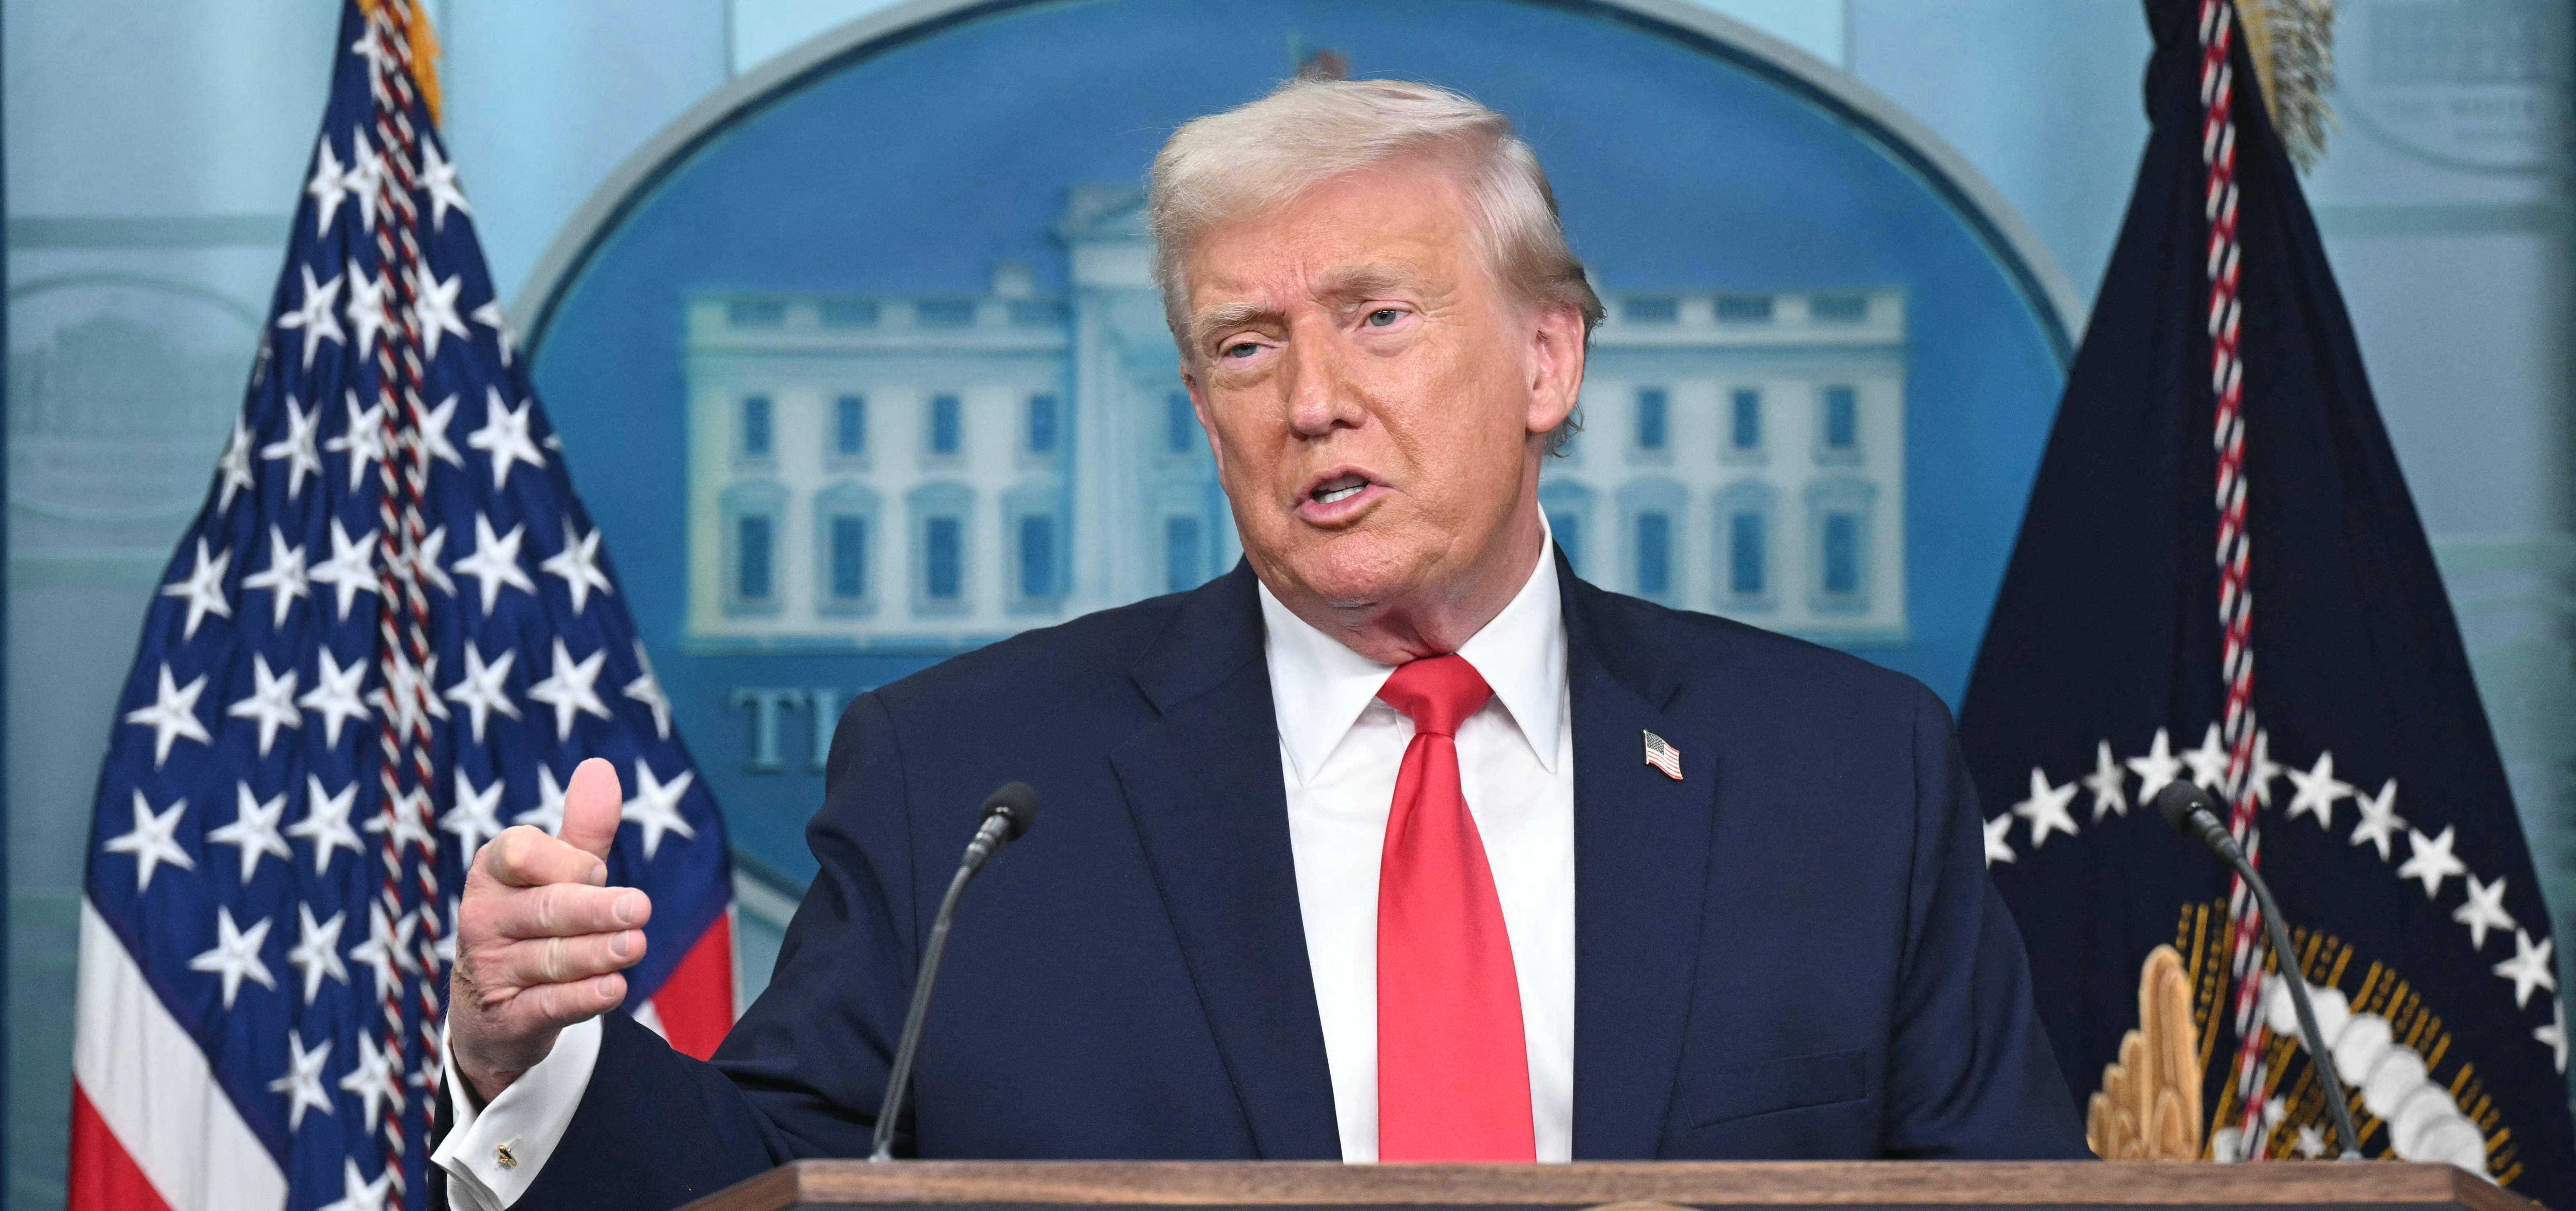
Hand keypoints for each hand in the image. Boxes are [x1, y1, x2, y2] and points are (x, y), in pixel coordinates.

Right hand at [448, 757, 652, 1104]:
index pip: (522, 854)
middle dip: (593, 908)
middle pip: (546, 908)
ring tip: (635, 946)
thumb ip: (583, 828)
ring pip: (552, 958)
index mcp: (493, 872)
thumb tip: (599, 767)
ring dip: (597, 953)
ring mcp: (492, 969)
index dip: (566, 861)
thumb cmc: (533, 920)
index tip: (595, 869)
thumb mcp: (558, 872)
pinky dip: (583, 997)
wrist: (494, 1007)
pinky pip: (550, 1004)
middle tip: (639, 907)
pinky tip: (615, 988)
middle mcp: (484, 918)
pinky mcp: (509, 1016)